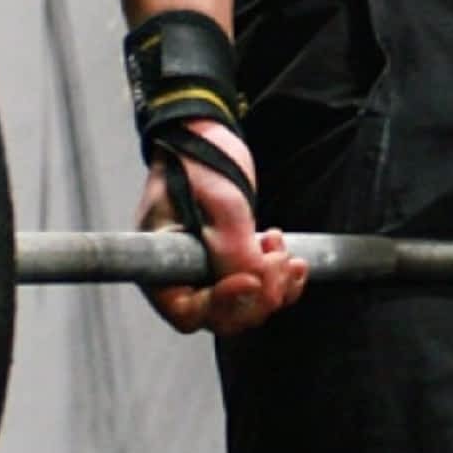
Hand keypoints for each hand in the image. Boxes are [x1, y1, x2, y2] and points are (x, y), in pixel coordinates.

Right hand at [133, 120, 307, 336]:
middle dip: (257, 294)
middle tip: (276, 258)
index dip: (222, 305)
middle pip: (221, 317)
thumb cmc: (197, 159)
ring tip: (280, 246)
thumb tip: (255, 288)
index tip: (250, 280)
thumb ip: (232, 247)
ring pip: (246, 307)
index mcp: (160, 262)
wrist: (204, 135)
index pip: (187, 310)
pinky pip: (260, 291)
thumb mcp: (217, 200)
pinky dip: (280, 281)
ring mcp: (208, 272)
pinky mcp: (232, 264)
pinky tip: (291, 258)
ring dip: (274, 285)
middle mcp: (181, 275)